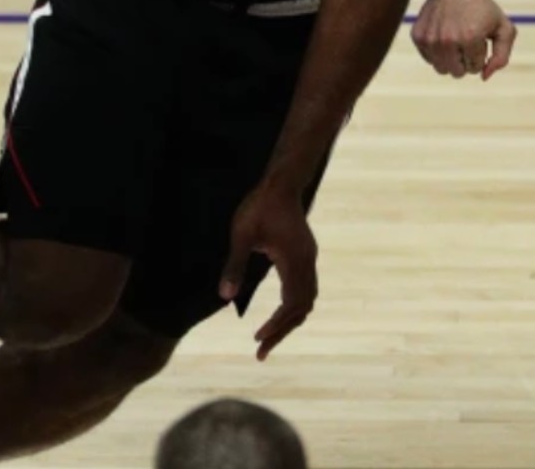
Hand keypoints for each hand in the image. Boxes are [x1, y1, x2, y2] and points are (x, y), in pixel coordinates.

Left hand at [219, 182, 316, 361]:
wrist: (282, 183)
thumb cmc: (259, 206)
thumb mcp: (241, 234)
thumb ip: (234, 265)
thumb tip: (224, 297)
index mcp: (294, 261)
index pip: (290, 304)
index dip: (276, 325)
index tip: (257, 339)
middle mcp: (307, 263)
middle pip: (302, 309)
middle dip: (282, 331)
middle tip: (260, 352)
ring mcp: (310, 259)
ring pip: (307, 300)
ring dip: (289, 321)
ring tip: (268, 338)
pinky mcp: (306, 256)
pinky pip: (306, 290)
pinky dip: (293, 307)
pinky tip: (279, 314)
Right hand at [411, 0, 515, 79]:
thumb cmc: (482, 9)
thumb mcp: (503, 28)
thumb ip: (501, 56)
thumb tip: (484, 77)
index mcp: (470, 38)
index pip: (474, 68)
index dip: (479, 56)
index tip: (479, 40)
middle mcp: (448, 40)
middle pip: (457, 72)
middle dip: (465, 61)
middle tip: (467, 42)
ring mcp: (431, 39)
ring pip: (441, 69)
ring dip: (450, 59)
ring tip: (455, 41)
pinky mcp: (418, 36)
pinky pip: (429, 59)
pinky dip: (437, 52)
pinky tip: (443, 36)